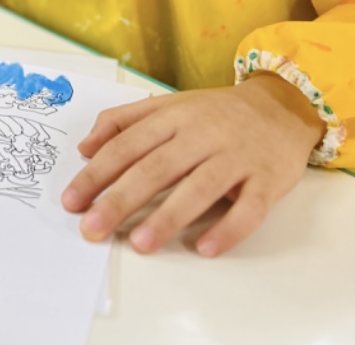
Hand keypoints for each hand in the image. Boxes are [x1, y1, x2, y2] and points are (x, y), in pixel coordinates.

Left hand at [62, 73, 324, 256]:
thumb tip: (85, 148)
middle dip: (120, 199)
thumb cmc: (215, 113)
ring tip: (140, 244)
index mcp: (174, 116)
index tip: (72, 201)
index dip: (97, 174)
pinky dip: (227, 229)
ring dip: (168, 217)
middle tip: (92, 229)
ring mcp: (236, 156)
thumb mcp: (168, 105)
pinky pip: (249, 208)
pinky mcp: (268, 179)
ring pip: (199, 188)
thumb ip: (123, 121)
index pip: (128, 145)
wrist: (282, 106)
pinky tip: (204, 249)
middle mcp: (203, 134)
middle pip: (156, 168)